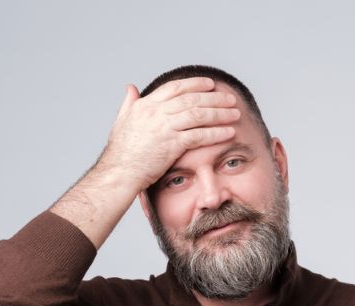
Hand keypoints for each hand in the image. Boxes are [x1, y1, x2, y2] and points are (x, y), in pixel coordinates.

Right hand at [98, 77, 239, 190]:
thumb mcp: (122, 121)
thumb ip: (129, 103)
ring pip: (198, 114)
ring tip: (235, 113)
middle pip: (191, 99)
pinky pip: (199, 135)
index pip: (175, 88)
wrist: (119, 172)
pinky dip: (216, 133)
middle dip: (214, 98)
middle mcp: (155, 112)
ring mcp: (164, 127)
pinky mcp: (171, 144)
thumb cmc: (121, 152)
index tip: (210, 84)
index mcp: (145, 105)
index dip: (195, 84)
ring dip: (220, 113)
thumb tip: (131, 88)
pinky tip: (228, 132)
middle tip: (230, 99)